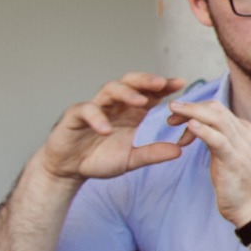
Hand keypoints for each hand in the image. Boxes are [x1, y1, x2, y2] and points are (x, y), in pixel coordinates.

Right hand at [38, 74, 189, 181]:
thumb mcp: (131, 159)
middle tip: (162, 83)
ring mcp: (95, 107)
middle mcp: (114, 105)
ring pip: (110, 89)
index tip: (181, 84)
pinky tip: (107, 129)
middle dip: (146, 80)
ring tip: (141, 102)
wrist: (70, 169)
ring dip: (126, 93)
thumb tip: (179, 151)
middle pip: (130, 83)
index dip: (163, 86)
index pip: (149, 93)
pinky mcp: (75, 116)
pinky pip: (86, 110)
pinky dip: (97, 118)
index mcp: (131, 111)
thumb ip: (153, 154)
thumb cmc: (100, 158)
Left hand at [165, 98, 250, 224]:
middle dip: (191, 106)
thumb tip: (194, 125)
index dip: (194, 108)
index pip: (216, 110)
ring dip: (193, 112)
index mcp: (242, 129)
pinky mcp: (233, 160)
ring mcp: (240, 145)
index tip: (176, 115)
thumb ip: (214, 137)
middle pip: (216, 109)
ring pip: (217, 119)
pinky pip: (218, 140)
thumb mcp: (225, 153)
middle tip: (171, 109)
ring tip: (174, 111)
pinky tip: (190, 126)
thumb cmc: (235, 181)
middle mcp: (243, 133)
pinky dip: (203, 131)